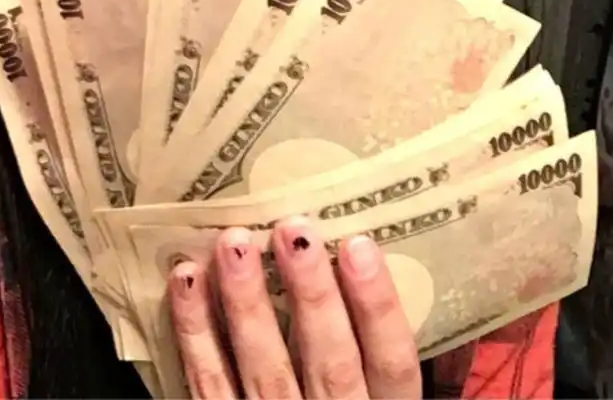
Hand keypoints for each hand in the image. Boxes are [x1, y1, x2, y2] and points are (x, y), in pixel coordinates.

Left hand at [168, 217, 420, 398]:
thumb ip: (394, 363)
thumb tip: (425, 312)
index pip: (391, 363)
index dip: (378, 306)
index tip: (358, 244)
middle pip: (329, 362)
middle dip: (312, 294)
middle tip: (293, 229)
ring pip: (265, 369)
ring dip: (247, 302)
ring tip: (233, 244)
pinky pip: (208, 384)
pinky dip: (195, 330)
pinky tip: (187, 280)